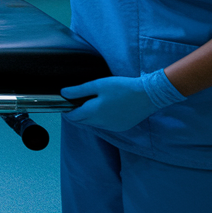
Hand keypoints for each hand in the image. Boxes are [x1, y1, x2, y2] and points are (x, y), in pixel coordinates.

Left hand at [61, 70, 185, 131]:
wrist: (148, 95)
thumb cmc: (122, 87)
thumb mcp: (98, 85)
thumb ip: (79, 90)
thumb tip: (63, 93)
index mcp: (94, 112)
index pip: (73, 117)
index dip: (67, 111)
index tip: (64, 104)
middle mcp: (101, 123)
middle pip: (82, 121)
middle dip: (76, 114)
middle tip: (75, 103)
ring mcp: (112, 127)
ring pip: (94, 124)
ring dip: (88, 117)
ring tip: (89, 104)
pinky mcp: (122, 127)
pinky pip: (105, 125)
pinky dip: (100, 119)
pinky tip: (104, 109)